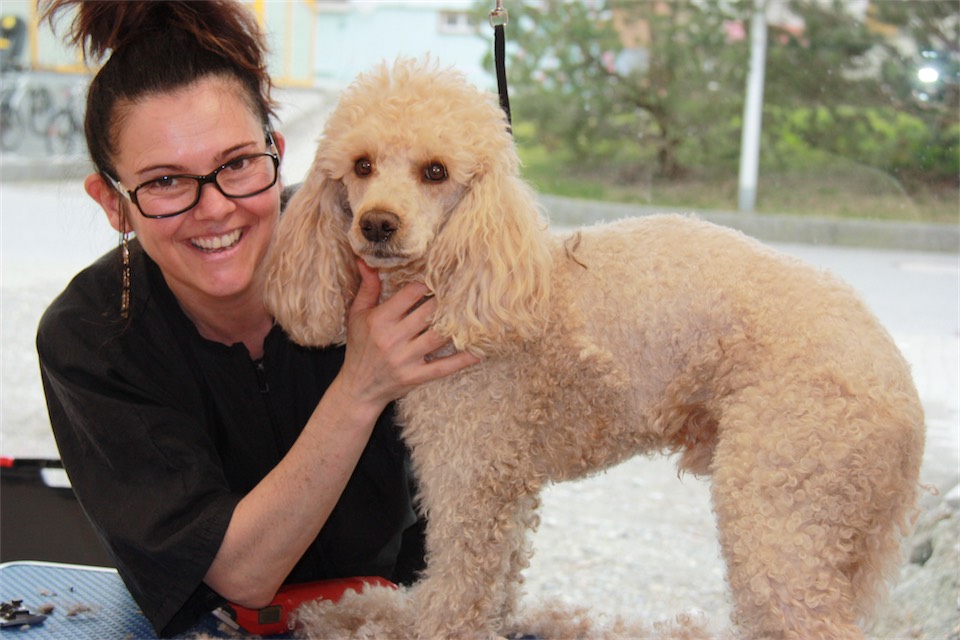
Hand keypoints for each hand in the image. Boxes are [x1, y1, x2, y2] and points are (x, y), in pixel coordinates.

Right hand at [338, 260, 479, 407]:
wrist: (358, 388)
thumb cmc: (359, 347)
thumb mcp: (357, 315)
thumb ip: (367, 287)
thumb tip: (365, 259)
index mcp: (380, 319)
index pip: (411, 293)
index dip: (427, 283)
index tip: (439, 277)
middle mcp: (393, 338)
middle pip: (428, 312)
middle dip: (446, 300)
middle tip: (465, 289)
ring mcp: (406, 359)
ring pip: (439, 336)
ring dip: (458, 324)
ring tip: (475, 312)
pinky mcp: (416, 377)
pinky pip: (444, 367)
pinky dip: (463, 360)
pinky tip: (480, 351)